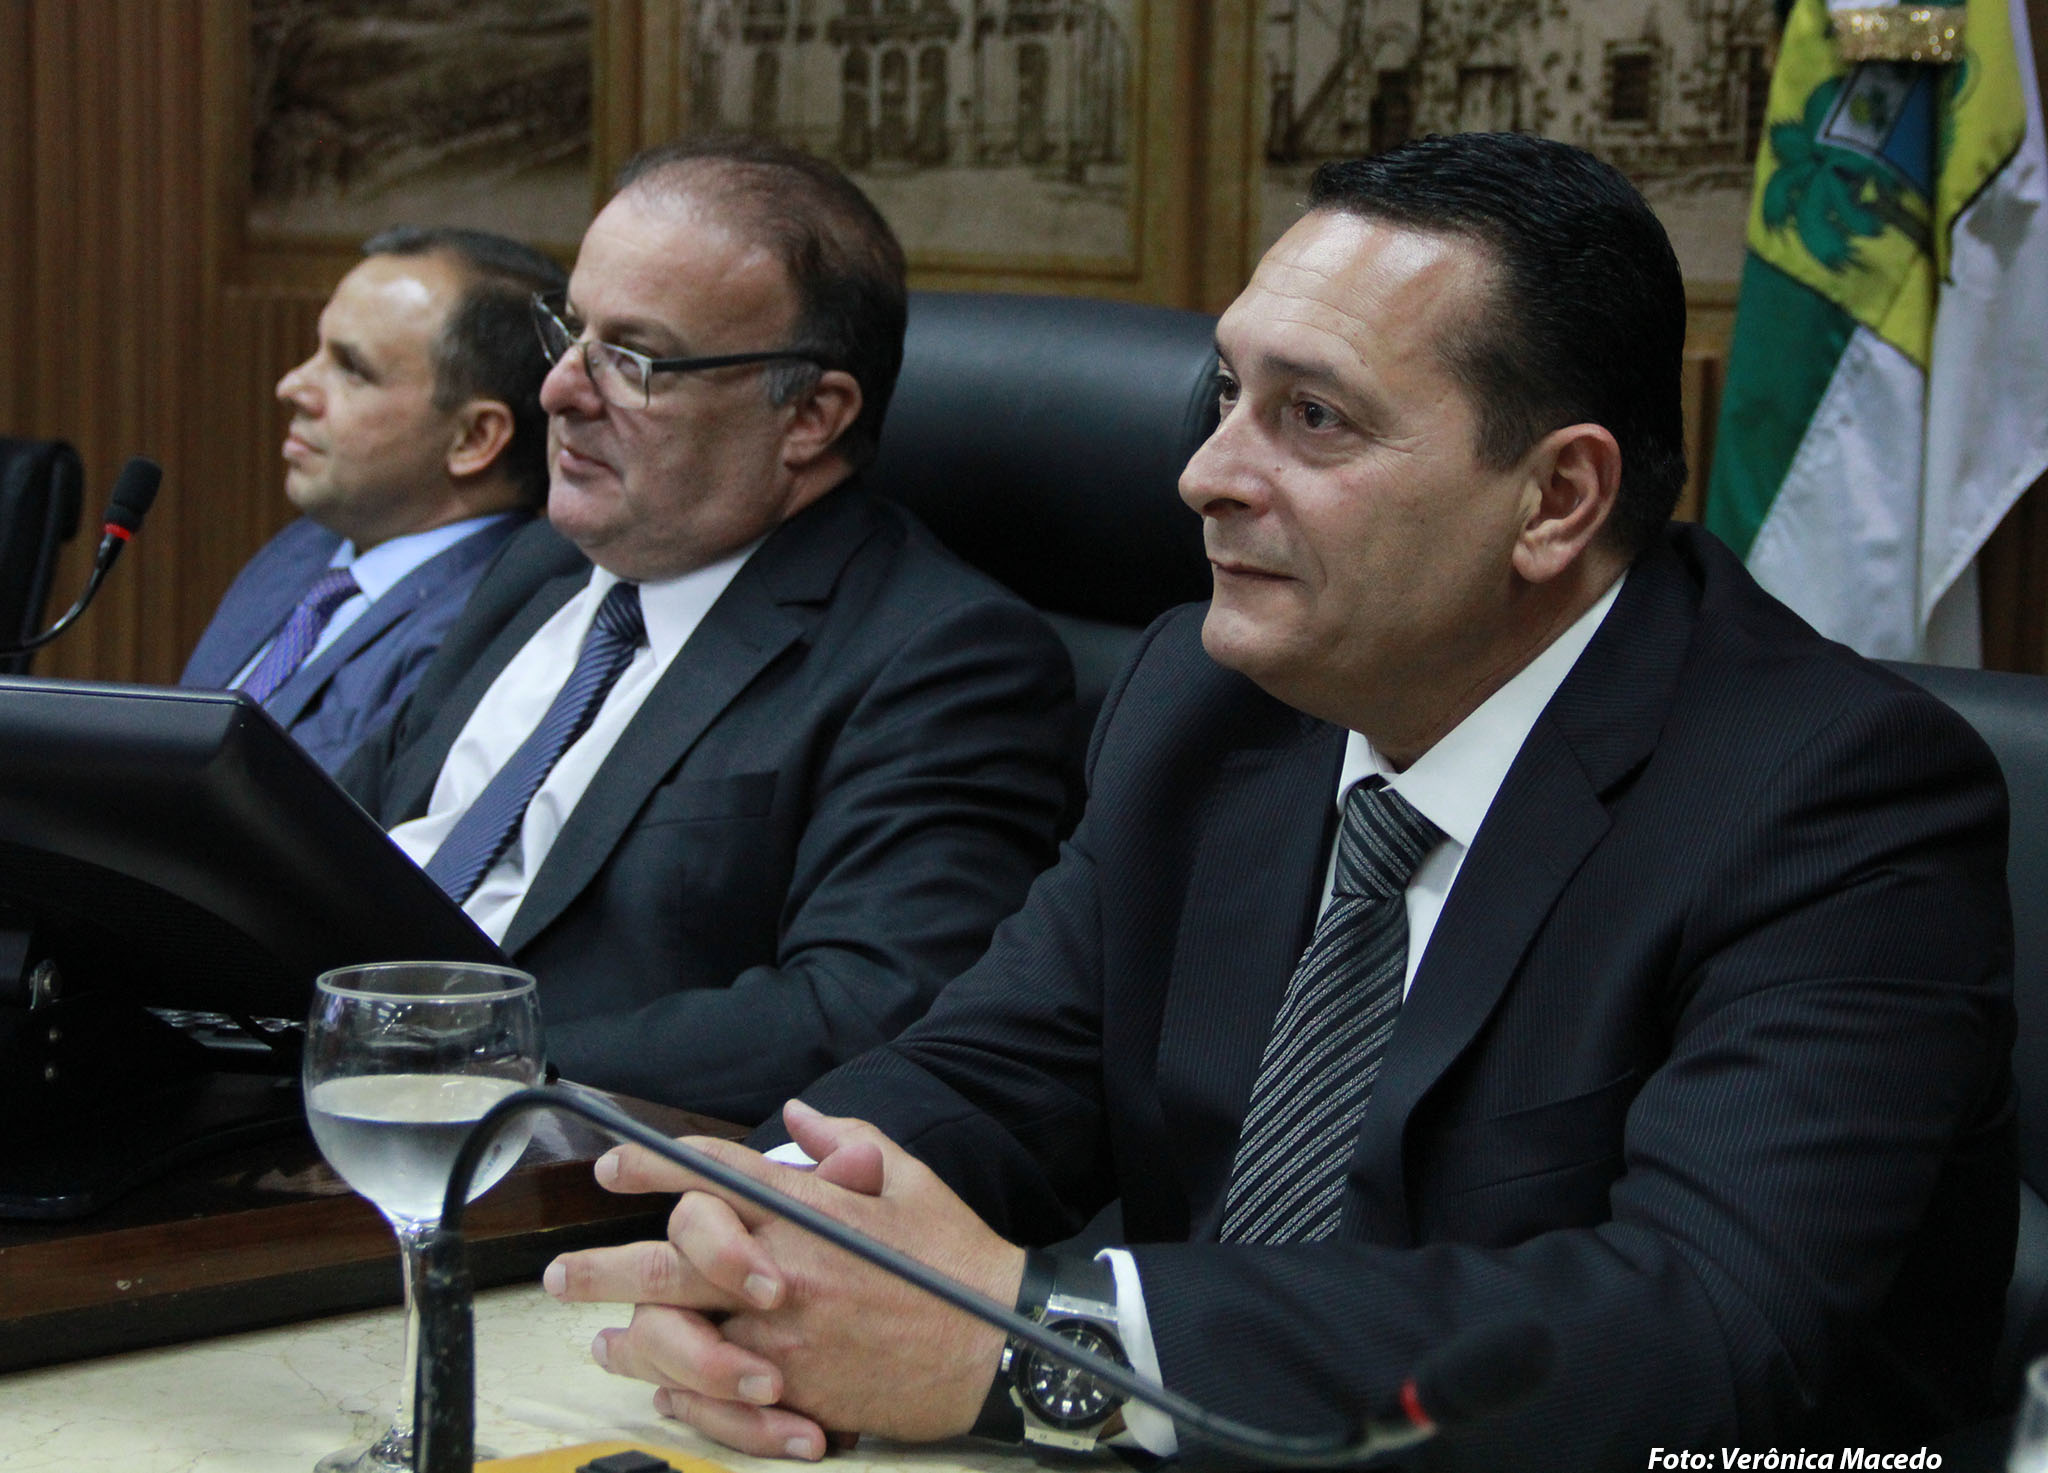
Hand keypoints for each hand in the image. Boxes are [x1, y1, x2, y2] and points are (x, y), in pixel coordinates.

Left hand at [544, 1099, 1026, 1458]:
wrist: (999, 1342)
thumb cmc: (955, 1257)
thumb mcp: (907, 1178)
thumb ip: (846, 1141)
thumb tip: (800, 1116)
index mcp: (805, 1212)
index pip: (709, 1175)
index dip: (650, 1167)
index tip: (610, 1168)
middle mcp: (780, 1271)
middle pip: (666, 1265)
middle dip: (601, 1269)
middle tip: (559, 1276)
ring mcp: (782, 1340)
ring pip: (676, 1340)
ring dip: (628, 1342)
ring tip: (601, 1343)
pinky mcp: (796, 1395)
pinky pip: (715, 1401)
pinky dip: (681, 1395)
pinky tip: (663, 1390)